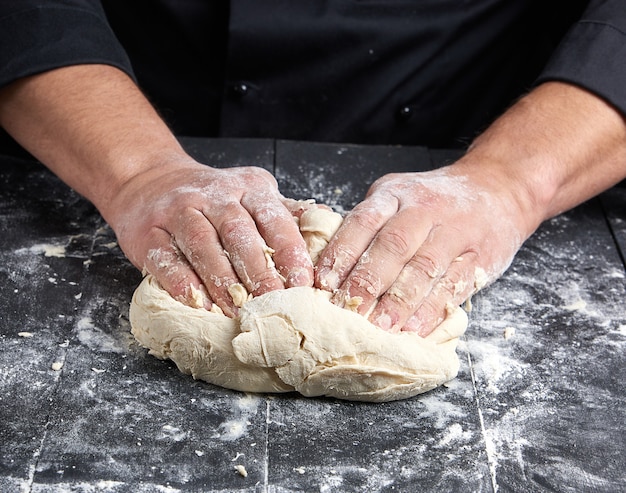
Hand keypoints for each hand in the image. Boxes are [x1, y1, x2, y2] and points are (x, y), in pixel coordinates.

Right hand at [107, 158, 313, 315]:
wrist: (151, 180)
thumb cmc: (214, 197)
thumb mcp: (253, 194)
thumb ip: (285, 211)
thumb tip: (326, 218)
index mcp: (248, 188)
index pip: (273, 218)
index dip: (289, 251)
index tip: (303, 283)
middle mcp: (213, 196)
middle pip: (238, 233)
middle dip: (258, 271)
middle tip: (273, 302)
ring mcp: (178, 211)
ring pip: (202, 244)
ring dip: (221, 279)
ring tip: (238, 309)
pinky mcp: (148, 232)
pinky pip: (164, 258)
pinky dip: (181, 281)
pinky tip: (197, 302)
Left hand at [315, 164, 533, 335]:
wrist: (498, 188)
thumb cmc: (435, 199)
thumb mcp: (397, 195)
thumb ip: (368, 224)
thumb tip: (329, 266)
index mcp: (395, 195)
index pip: (363, 222)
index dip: (342, 253)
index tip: (324, 284)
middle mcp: (423, 210)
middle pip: (392, 246)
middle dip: (367, 282)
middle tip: (348, 311)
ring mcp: (453, 232)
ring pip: (424, 267)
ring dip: (399, 301)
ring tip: (380, 327)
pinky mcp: (478, 256)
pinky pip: (454, 285)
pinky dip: (433, 309)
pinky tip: (415, 328)